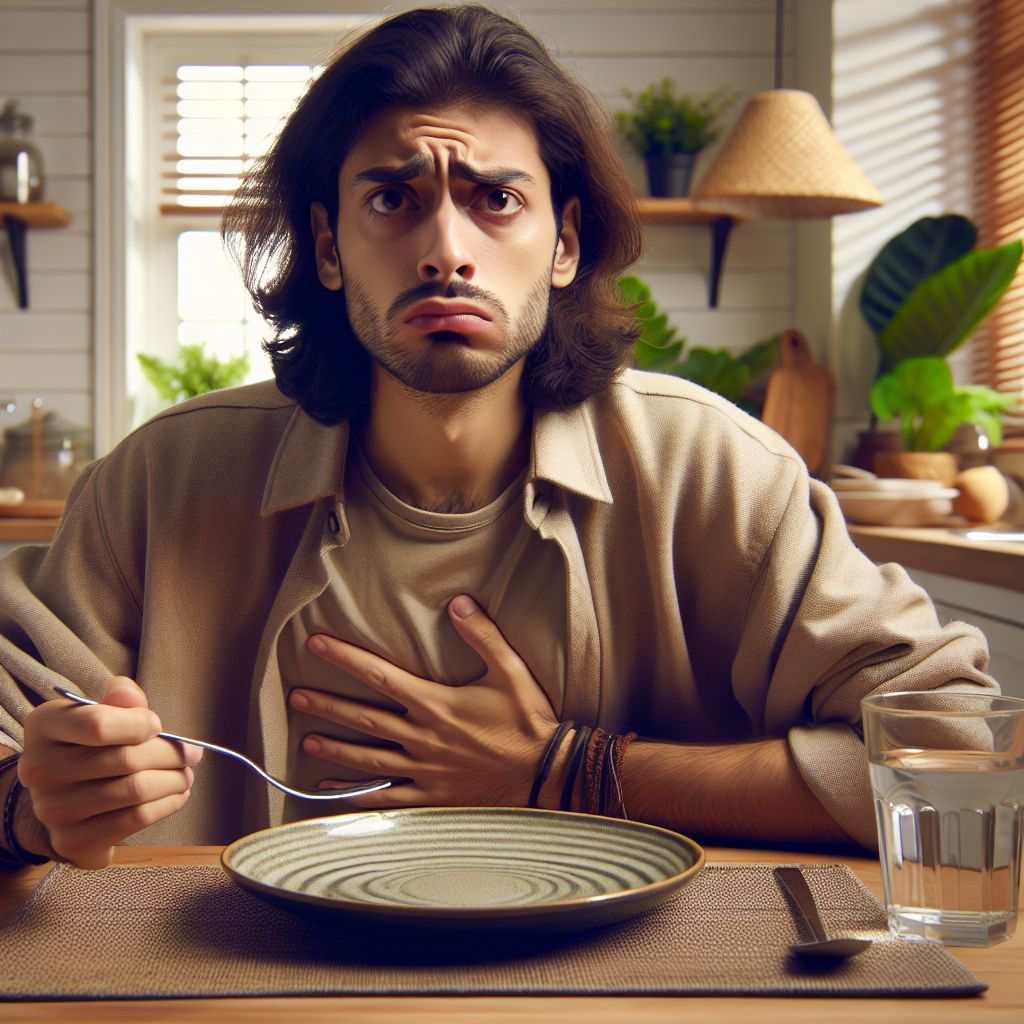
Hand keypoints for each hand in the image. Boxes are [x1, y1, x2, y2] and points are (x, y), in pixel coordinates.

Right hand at [17, 677, 202, 868]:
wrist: (64, 799)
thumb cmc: (92, 746)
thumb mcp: (101, 713)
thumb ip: (120, 702)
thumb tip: (125, 690)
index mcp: (45, 726)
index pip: (96, 724)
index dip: (138, 724)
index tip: (159, 726)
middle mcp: (40, 769)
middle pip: (126, 759)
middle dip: (171, 755)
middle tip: (193, 753)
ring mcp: (52, 810)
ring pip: (135, 791)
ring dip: (174, 780)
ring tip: (186, 775)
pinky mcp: (72, 840)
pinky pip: (135, 819)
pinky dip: (166, 805)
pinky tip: (176, 795)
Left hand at [288, 595, 559, 807]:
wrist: (546, 775)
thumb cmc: (528, 722)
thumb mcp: (511, 671)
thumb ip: (483, 635)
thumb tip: (458, 601)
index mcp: (436, 704)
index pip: (379, 675)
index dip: (344, 658)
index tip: (316, 645)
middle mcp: (422, 738)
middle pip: (364, 718)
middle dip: (327, 705)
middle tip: (295, 697)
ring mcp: (424, 771)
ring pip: (369, 759)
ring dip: (336, 748)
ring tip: (306, 740)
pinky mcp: (432, 797)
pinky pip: (388, 798)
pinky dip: (360, 795)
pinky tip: (336, 794)